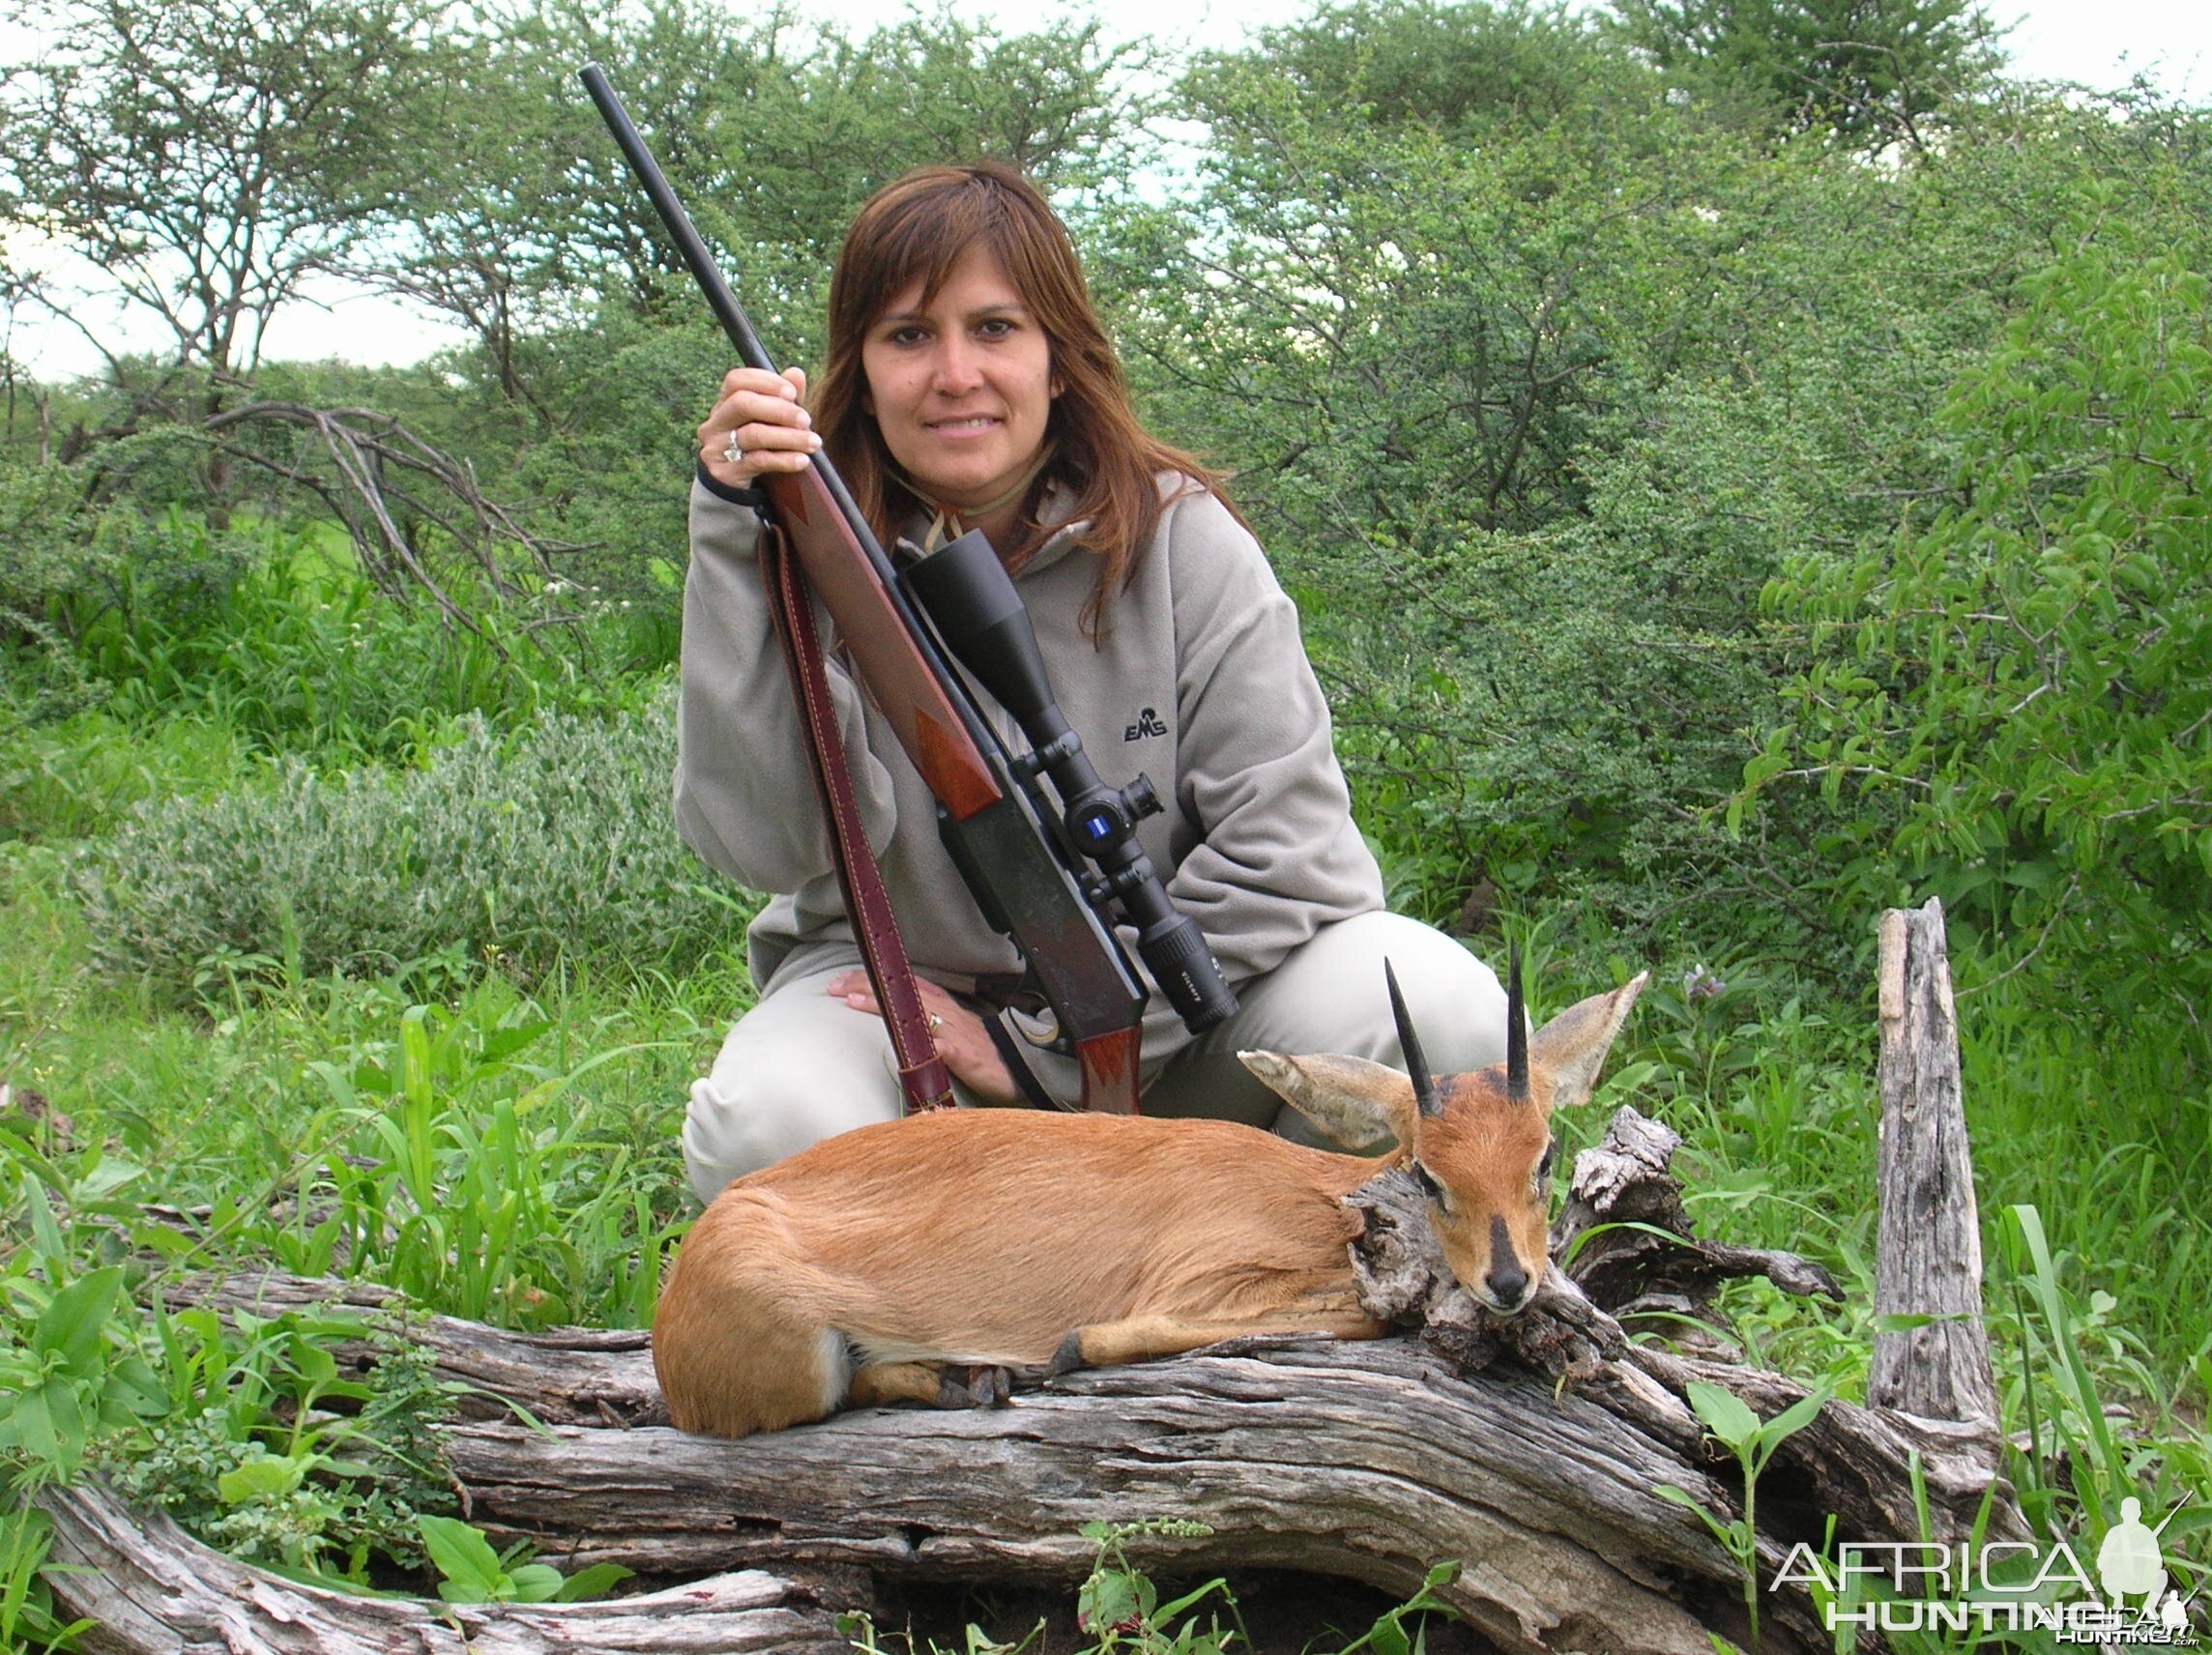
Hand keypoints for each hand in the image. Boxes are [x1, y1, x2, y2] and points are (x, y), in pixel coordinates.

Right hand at [698, 365, 817, 490]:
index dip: (765, 381)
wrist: (733, 490)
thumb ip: (784, 398)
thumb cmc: (757, 447)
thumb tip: (796, 373)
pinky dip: (784, 460)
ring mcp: (716, 448)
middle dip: (779, 410)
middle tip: (806, 420)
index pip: (736, 380)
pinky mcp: (724, 473)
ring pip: (753, 434)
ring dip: (789, 437)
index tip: (792, 392)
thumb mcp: (771, 421)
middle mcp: (715, 422)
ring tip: (813, 442)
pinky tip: (802, 460)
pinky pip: (757, 461)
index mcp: (724, 403)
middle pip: (743, 403)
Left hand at [826, 971, 1020, 1106]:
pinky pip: (945, 1049)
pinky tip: (905, 1044)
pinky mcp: (967, 1057)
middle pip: (903, 993)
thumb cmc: (984, 1054)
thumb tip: (897, 1026)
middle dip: (867, 986)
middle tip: (833, 986)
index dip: (873, 980)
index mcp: (943, 1009)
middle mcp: (946, 1015)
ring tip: (852, 1001)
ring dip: (884, 1006)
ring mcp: (956, 1034)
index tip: (841, 980)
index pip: (903, 986)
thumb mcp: (952, 1036)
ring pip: (916, 1014)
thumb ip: (927, 1030)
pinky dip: (927, 1045)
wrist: (1023, 1068)